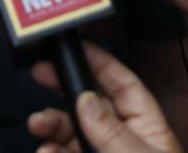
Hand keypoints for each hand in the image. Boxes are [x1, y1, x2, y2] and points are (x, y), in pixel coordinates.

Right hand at [28, 42, 181, 152]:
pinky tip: (45, 150)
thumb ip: (112, 131)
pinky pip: (63, 152)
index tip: (75, 46)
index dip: (100, 62)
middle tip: (40, 73)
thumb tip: (86, 99)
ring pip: (71, 130)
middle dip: (63, 89)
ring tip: (39, 125)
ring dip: (51, 124)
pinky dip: (49, 150)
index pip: (123, 84)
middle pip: (89, 104)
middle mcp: (124, 140)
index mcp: (148, 129)